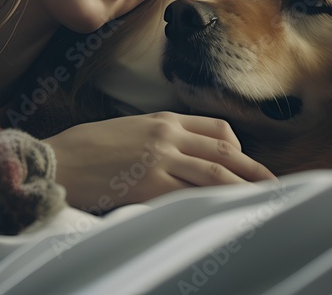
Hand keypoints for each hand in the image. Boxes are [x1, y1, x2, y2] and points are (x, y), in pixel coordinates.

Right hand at [43, 112, 275, 211]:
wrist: (56, 160)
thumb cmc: (85, 148)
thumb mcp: (128, 129)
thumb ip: (158, 137)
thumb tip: (180, 155)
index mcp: (162, 119)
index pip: (216, 128)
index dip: (238, 148)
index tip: (245, 164)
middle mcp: (167, 135)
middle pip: (224, 150)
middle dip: (254, 169)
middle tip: (276, 185)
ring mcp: (160, 158)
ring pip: (215, 173)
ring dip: (244, 188)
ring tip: (263, 201)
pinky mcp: (149, 184)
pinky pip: (190, 194)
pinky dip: (213, 203)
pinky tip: (225, 212)